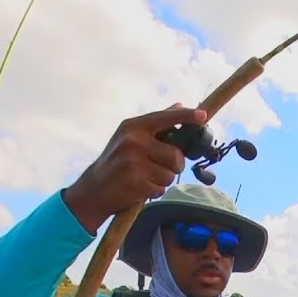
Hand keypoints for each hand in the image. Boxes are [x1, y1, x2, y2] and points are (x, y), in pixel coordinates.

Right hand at [63, 105, 206, 233]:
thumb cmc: (118, 161)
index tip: (203, 116)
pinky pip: (161, 189)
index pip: (165, 118)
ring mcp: (133, 162)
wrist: (94, 189)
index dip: (186, 117)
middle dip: (174, 165)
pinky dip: (155, 191)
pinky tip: (140, 187)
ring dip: (163, 180)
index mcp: (133, 127)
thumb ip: (157, 125)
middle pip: (176, 155)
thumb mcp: (131, 137)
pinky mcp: (135, 183)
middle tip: (158, 166)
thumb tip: (180, 106)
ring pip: (171, 174)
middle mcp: (133, 141)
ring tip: (145, 177)